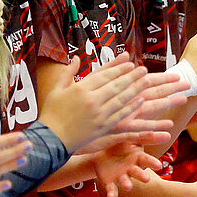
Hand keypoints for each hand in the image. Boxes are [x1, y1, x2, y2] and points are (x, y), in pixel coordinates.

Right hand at [38, 57, 152, 150]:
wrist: (52, 139)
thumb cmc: (51, 113)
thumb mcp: (56, 90)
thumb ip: (67, 72)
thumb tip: (76, 58)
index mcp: (80, 89)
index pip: (104, 75)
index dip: (118, 68)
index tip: (129, 62)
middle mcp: (91, 100)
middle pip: (116, 85)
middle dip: (131, 76)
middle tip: (143, 69)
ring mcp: (98, 114)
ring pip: (121, 99)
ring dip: (135, 89)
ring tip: (146, 81)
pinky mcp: (103, 126)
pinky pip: (120, 115)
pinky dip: (131, 107)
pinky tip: (140, 101)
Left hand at [88, 139, 163, 196]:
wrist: (100, 152)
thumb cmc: (120, 144)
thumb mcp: (131, 137)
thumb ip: (145, 135)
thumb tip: (166, 132)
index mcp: (136, 158)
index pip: (146, 160)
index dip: (152, 162)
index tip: (159, 165)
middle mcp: (130, 169)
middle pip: (137, 173)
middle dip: (142, 176)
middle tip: (147, 179)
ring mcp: (120, 176)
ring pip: (125, 181)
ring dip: (127, 184)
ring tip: (129, 187)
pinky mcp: (109, 182)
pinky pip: (111, 189)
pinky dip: (112, 193)